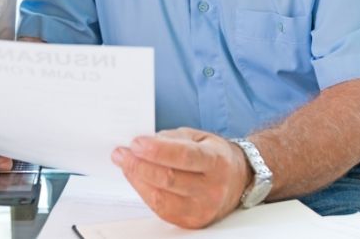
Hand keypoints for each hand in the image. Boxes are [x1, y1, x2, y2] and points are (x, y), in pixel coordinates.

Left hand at [111, 127, 248, 228]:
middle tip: (121, 154)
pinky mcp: (193, 222)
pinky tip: (136, 179)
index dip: (157, 150)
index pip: (184, 156)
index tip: (135, 143)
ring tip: (124, 164)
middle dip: (139, 165)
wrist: (237, 180)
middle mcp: (212, 187)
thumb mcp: (197, 137)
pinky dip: (144, 192)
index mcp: (216, 160)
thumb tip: (141, 144)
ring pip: (162, 198)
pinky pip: (161, 210)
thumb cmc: (213, 155)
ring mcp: (203, 208)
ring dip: (137, 180)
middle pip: (169, 179)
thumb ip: (171, 139)